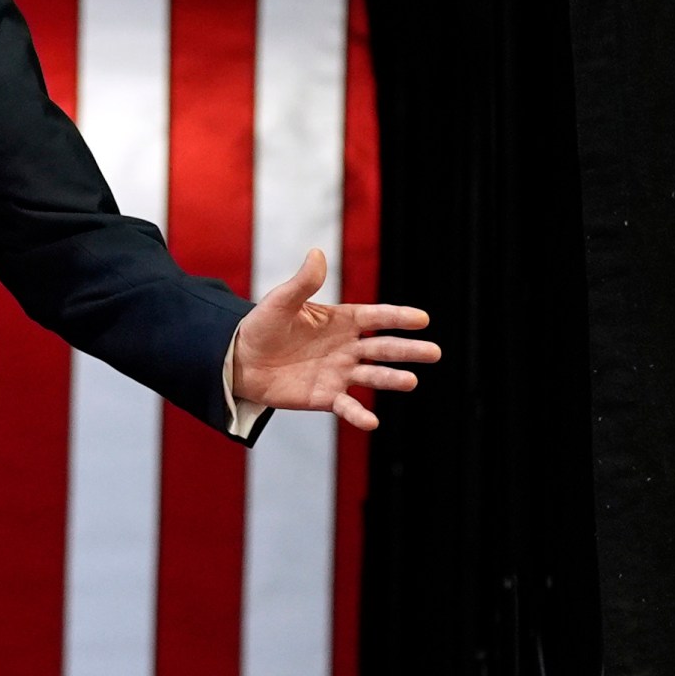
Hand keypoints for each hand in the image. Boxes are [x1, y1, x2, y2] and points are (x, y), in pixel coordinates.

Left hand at [231, 249, 437, 431]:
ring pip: (372, 376)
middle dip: (408, 350)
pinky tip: (372, 422)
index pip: (376, 317)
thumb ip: (303, 282)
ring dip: (391, 379)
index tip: (422, 319)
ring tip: (411, 381)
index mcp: (341, 320)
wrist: (240, 360)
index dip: (398, 318)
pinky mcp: (325, 397)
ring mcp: (339, 373)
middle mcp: (347, 347)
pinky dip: (358, 414)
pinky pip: (347, 406)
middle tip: (434, 352)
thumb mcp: (281, 302)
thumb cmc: (262, 326)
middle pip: (383, 348)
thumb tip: (317, 253)